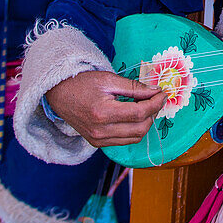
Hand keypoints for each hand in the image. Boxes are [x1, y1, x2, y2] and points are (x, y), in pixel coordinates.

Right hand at [47, 70, 167, 146]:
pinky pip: (124, 141)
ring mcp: (98, 140)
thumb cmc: (82, 83)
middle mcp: (101, 131)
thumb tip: (155, 91)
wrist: (59, 94)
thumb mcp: (109, 79)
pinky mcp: (97, 143)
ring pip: (134, 138)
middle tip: (155, 98)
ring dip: (145, 123)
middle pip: (140, 128)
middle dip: (153, 113)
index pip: (139, 113)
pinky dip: (134, 130)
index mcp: (103, 113)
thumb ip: (134, 87)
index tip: (162, 94)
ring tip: (146, 106)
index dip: (155, 104)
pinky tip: (134, 116)